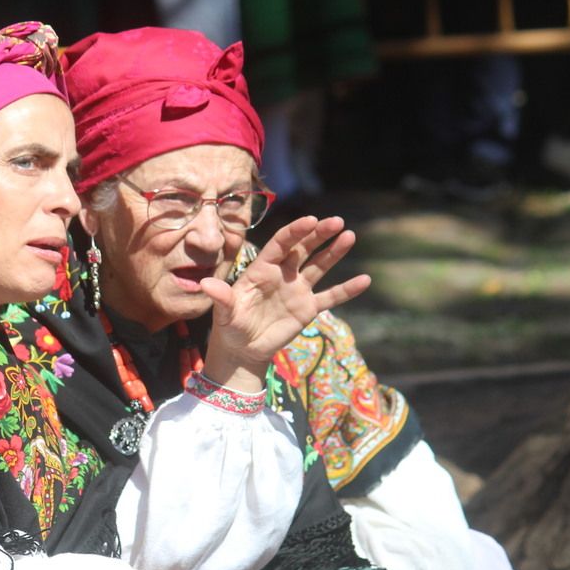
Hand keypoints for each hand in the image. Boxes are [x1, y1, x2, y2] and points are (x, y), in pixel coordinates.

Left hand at [200, 216, 370, 389]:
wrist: (243, 349)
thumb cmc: (230, 326)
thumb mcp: (224, 312)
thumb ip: (221, 297)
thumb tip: (205, 284)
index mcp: (262, 269)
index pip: (281, 244)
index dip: (295, 231)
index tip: (311, 220)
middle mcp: (282, 274)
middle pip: (303, 249)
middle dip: (319, 234)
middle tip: (336, 221)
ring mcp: (297, 290)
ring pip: (319, 266)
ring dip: (334, 252)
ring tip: (349, 236)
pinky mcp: (308, 308)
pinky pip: (330, 297)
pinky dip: (346, 290)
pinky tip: (364, 280)